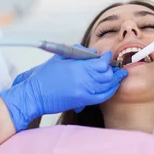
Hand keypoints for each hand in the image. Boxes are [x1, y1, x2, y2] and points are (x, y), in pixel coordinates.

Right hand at [0, 51, 127, 131]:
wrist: (34, 95)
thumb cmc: (44, 76)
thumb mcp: (59, 57)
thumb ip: (78, 52)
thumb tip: (93, 53)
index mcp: (77, 67)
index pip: (101, 62)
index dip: (107, 58)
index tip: (108, 55)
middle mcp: (83, 79)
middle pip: (106, 74)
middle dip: (112, 69)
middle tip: (114, 66)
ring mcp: (84, 92)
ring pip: (107, 85)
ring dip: (114, 79)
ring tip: (119, 75)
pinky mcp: (82, 101)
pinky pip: (102, 96)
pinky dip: (110, 91)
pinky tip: (113, 86)